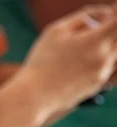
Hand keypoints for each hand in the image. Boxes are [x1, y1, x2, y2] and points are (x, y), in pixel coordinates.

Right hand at [19, 4, 116, 119]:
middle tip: (91, 33)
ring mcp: (104, 72)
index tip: (106, 17)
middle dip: (110, 31)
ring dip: (107, 46)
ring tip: (83, 49)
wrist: (34, 96)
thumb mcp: (56, 30)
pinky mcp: (99, 85)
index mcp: (96, 40)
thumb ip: (83, 17)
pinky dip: (102, 61)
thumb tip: (104, 14)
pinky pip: (110, 68)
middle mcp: (105, 57)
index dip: (113, 16)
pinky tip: (81, 63)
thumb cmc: (41, 61)